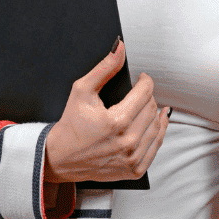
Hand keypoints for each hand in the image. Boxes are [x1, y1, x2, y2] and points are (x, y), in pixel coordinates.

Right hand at [43, 39, 168, 182]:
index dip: (146, 81)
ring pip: (157, 127)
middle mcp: (128, 142)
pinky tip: (157, 123)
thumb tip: (120, 48)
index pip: (145, 93)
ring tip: (149, 105)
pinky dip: (158, 133)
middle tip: (140, 92)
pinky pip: (155, 147)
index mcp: (116, 121)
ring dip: (155, 113)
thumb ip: (104, 68)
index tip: (142, 78)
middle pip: (152, 109)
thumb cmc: (70, 124)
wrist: (60, 157)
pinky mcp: (134, 170)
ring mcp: (132, 158)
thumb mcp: (82, 90)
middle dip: (148, 96)